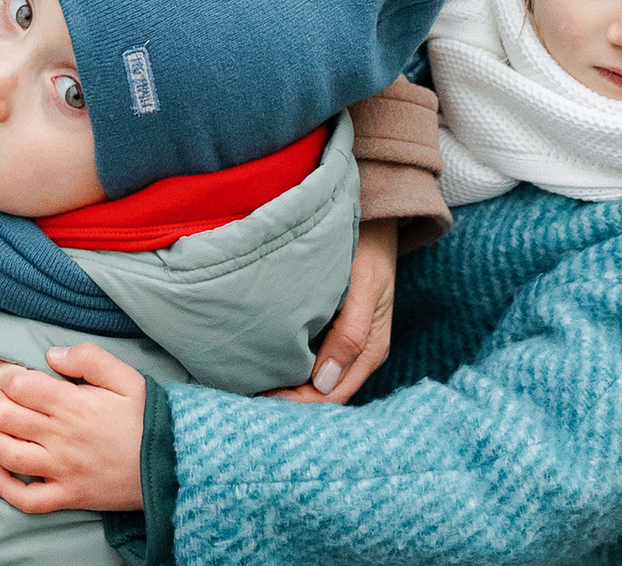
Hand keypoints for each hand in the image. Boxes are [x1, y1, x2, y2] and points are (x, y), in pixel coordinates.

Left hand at [0, 347, 146, 513]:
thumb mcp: (125, 376)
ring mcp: (62, 470)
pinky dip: (2, 486)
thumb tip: (51, 354)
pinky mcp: (68, 496)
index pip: (21, 385)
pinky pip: (27, 498)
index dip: (0, 373)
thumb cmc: (147, 417)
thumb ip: (88, 357)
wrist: (171, 466)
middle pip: (7, 416)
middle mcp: (61, 437)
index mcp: (73, 404)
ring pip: (8, 454)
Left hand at [265, 218, 397, 403]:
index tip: (264, 398)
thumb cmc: (368, 248)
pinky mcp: (334, 325)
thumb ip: (349, 334)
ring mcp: (346, 339)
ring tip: (252, 380)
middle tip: (248, 393)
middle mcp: (358, 352)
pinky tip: (267, 357)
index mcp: (370, 349)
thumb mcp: (364, 287)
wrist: (373, 218)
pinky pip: (313, 355)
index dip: (299, 402)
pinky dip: (291, 362)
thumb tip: (324, 383)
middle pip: (323, 392)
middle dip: (290, 397)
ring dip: (288, 382)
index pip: (333, 395)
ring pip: (316, 378)